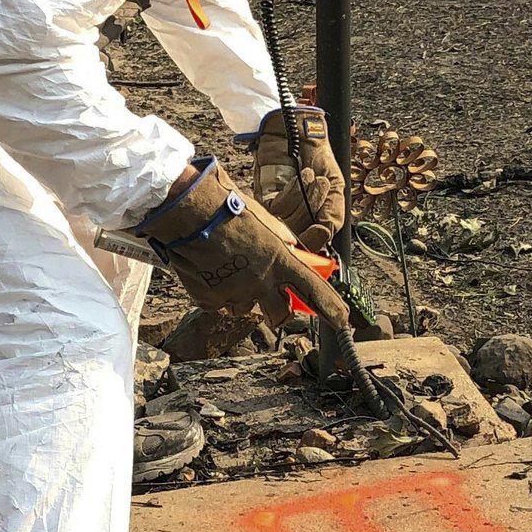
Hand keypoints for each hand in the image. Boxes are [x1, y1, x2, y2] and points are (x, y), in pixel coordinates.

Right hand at [133, 159, 328, 322]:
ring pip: (247, 308)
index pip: (313, 290)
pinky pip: (220, 304)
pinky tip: (212, 271)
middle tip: (272, 297)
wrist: (189, 212)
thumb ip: (283, 246)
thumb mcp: (268, 225)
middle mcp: (260, 282)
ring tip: (231, 269)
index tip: (342, 320)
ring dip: (245, 297)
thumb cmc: (230, 211)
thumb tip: (295, 258)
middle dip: (281, 311)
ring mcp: (235, 293)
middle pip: (281, 315)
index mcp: (280, 260)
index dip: (331, 308)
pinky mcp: (210, 299)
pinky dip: (219, 293)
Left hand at [248, 106, 346, 252]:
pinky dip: (292, 192)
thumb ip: (333, 215)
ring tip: (310, 176)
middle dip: (314, 208)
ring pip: (289, 223)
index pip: (309, 246)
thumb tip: (324, 235)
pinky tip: (299, 176)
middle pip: (300, 236)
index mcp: (313, 223)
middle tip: (322, 184)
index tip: (321, 229)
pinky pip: (277, 209)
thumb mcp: (336, 188)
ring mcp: (277, 212)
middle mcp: (293, 221)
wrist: (301, 135)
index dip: (314, 242)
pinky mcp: (264, 199)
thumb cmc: (318, 160)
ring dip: (305, 197)